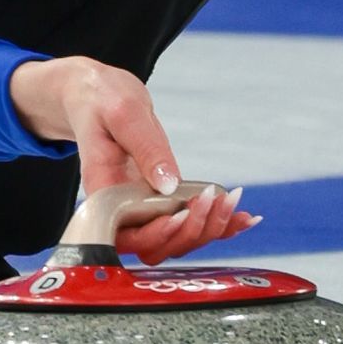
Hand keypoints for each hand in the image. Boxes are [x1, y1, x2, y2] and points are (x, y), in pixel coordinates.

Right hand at [7, 54, 256, 261]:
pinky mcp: (160, 201)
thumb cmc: (102, 100)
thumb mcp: (123, 113)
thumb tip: (168, 185)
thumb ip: (145, 148)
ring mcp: (141, 208)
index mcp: (103, 192)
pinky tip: (244, 217)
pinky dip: (219, 225)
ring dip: (209, 229)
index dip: (155, 233)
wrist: (98, 97)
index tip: (181, 214)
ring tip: (233, 202)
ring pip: (175, 241)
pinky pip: (188, 223)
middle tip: (215, 199)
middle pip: (155, 246)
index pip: (126, 234)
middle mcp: (121, 209)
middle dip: (190, 230)